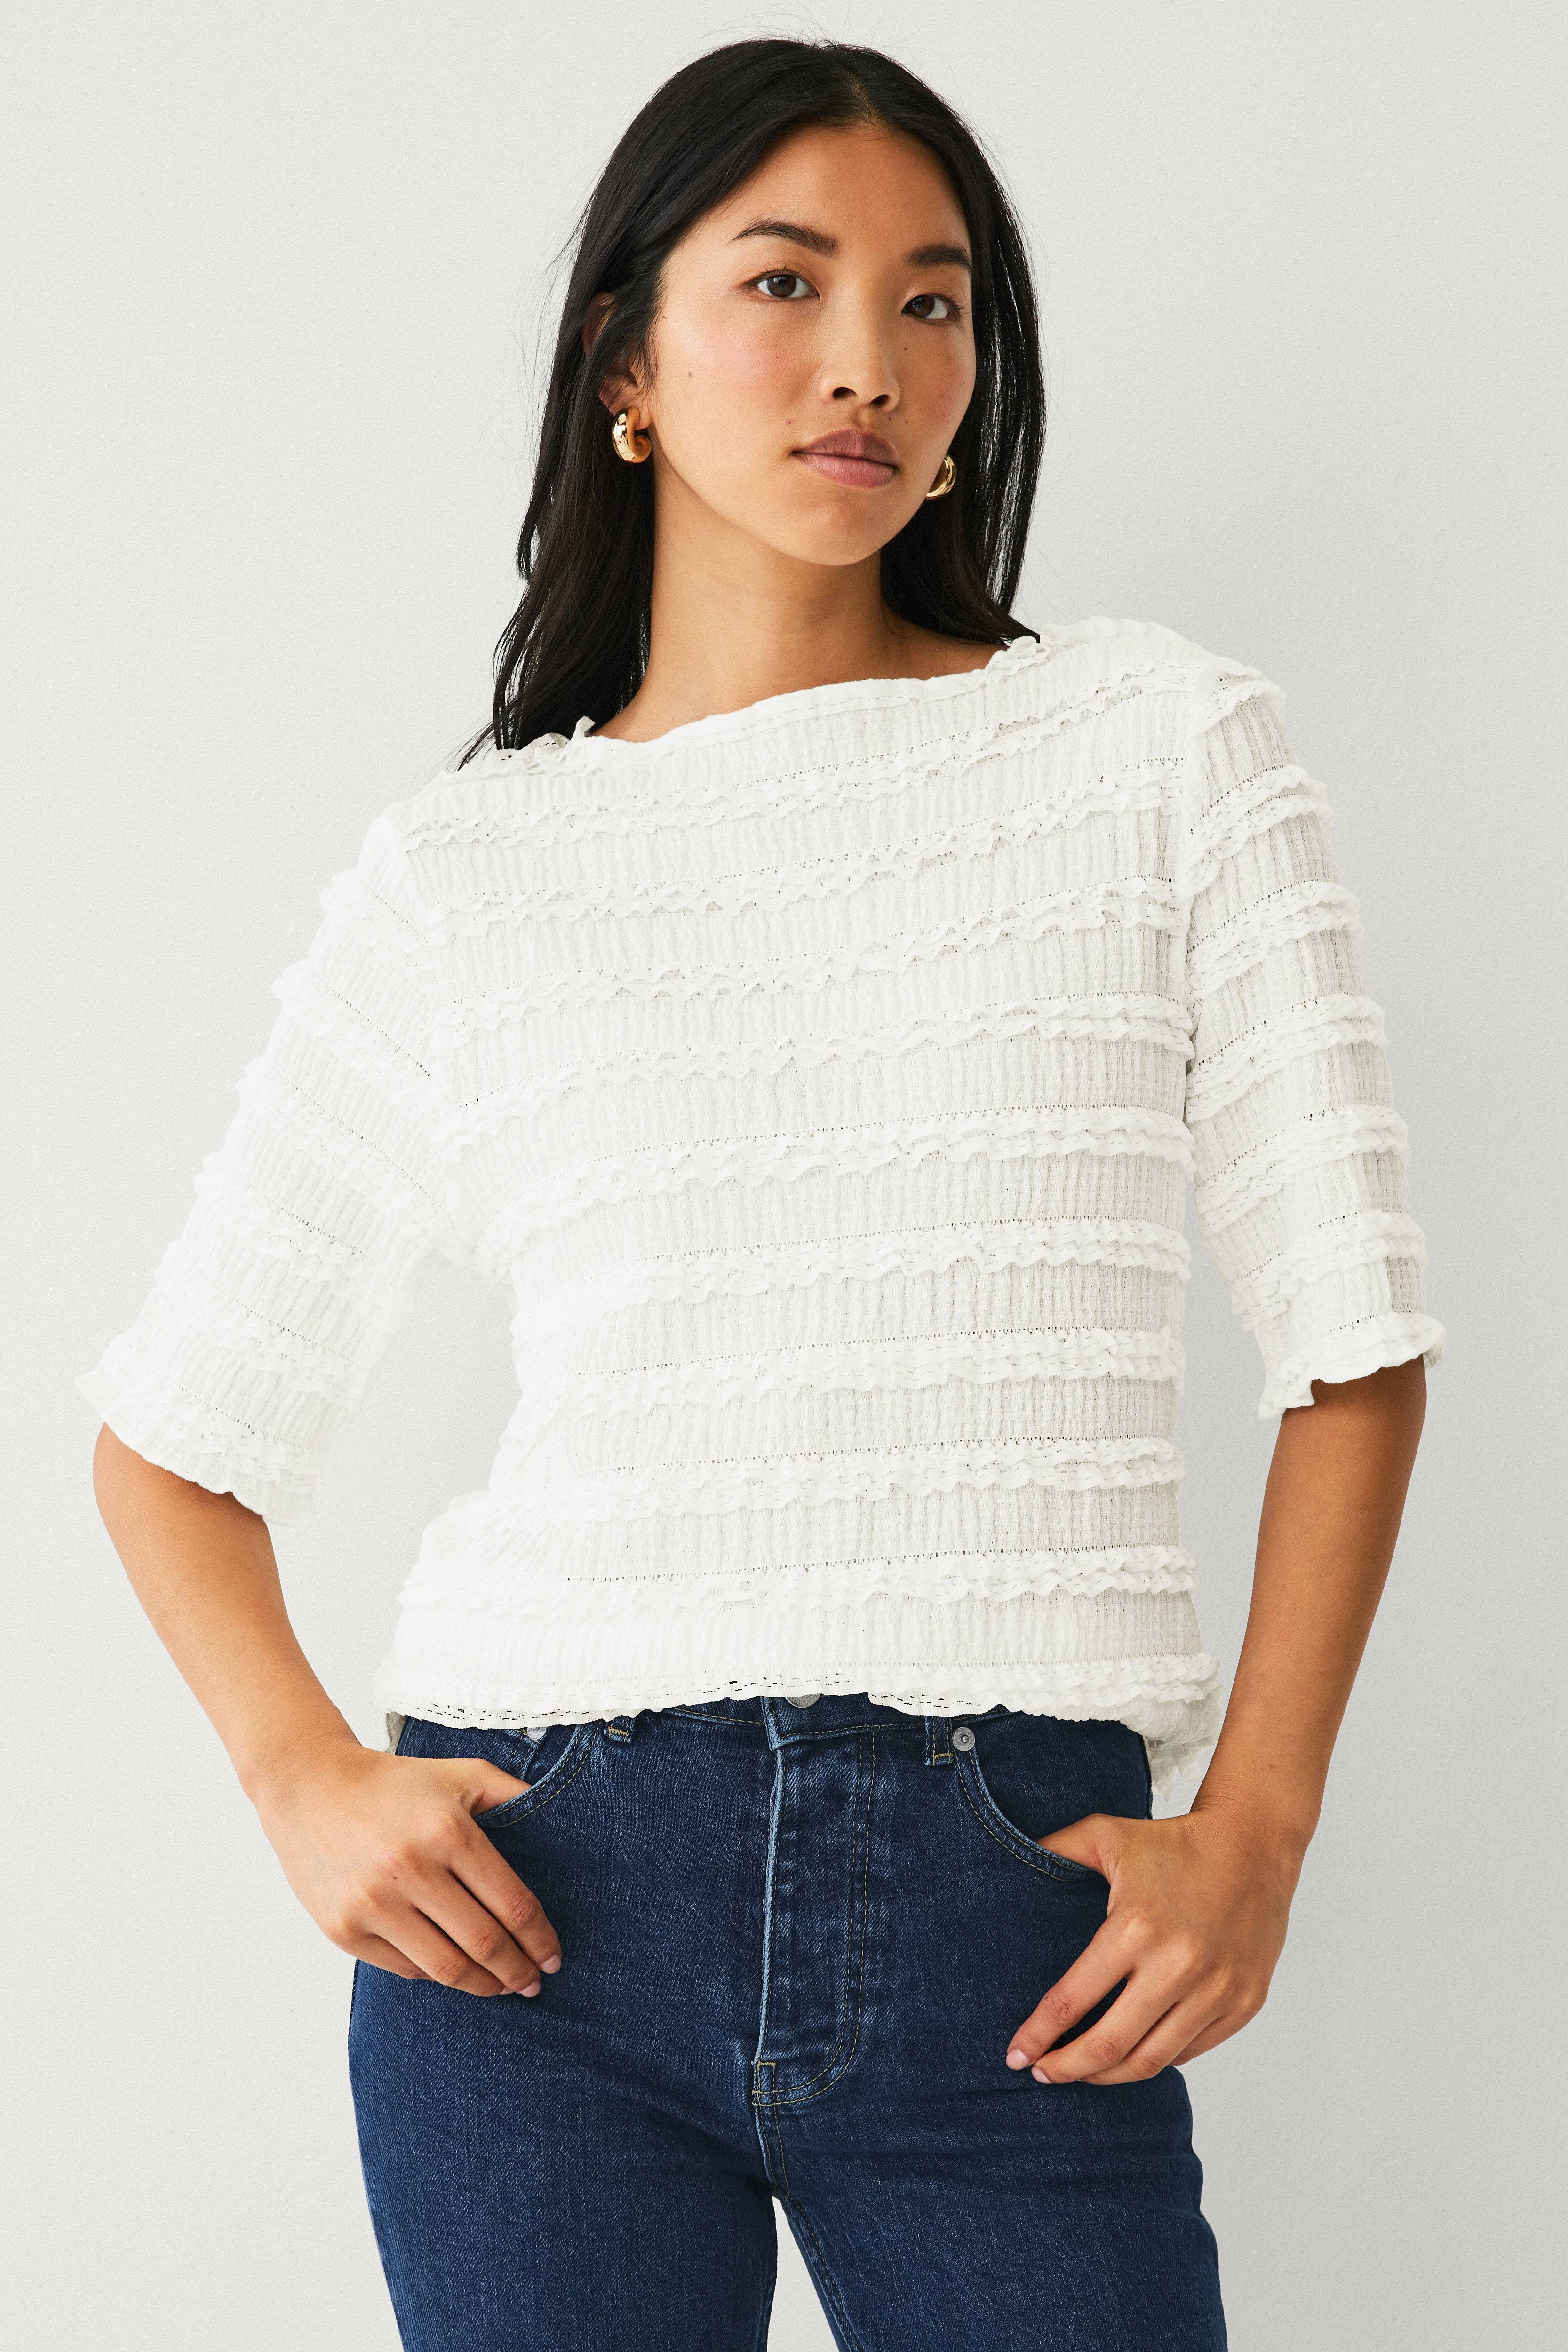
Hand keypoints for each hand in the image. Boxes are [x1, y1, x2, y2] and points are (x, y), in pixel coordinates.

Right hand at [250, 1735, 563, 1996]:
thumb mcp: (461, 1774)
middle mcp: (410, 1870)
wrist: (309, 1788)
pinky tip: (456, 1971)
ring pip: (446, 1968)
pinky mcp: (344, 1930)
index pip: (512, 1904)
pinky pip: (405, 1969)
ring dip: (485, 1985)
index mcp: (447, 1831)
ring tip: (504, 1987)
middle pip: (484, 1944)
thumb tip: (572, 1822)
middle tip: (535, 1981)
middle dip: (519, 1971)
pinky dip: (437, 1975)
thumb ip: (514, 1795)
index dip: (541, 1939)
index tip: (555, 1956)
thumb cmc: (396, 1783)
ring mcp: (373, 1904)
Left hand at [1004, 1800, 1305, 2084]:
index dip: (1038, 2034)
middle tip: (1041, 2073)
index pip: (1072, 2000)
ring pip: (1150, 2061)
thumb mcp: (1106, 1835)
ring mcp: (1216, 1990)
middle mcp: (1178, 1965)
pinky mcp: (1243, 2003)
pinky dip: (1155, 2058)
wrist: (1255, 1843)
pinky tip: (1130, 2052)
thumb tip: (1003, 1865)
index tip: (1015, 2055)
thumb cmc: (1174, 1841)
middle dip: (1066, 2068)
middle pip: (1109, 2046)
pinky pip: (1189, 2051)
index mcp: (1136, 1927)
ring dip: (1108, 2075)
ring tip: (1081, 2071)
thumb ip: (1055, 1850)